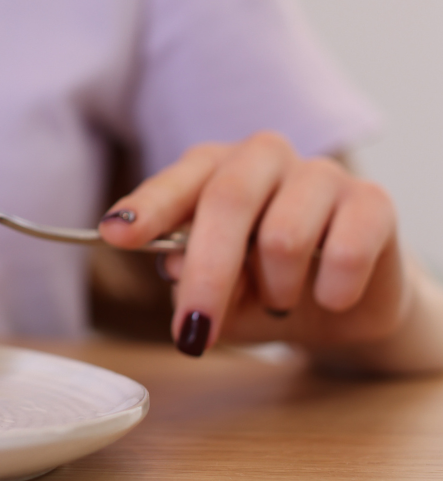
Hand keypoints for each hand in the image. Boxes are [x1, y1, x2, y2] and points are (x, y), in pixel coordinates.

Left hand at [98, 132, 411, 359]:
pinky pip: (346, 250)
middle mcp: (261, 158)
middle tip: (194, 331)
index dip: (146, 209)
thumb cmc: (260, 285)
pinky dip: (330, 291)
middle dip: (208, 274)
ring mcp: (319, 173)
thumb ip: (190, 276)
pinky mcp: (372, 201)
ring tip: (280, 298)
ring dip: (276, 288)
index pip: (175, 182)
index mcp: (211, 167)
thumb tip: (176, 267)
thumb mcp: (215, 291)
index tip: (115, 234)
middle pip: (226, 202)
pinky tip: (328, 298)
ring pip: (284, 234)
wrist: (340, 304)